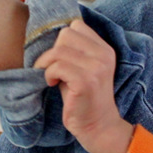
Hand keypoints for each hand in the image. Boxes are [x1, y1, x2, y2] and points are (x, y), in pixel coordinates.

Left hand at [34, 19, 133, 152]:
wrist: (97, 126)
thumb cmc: (83, 97)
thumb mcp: (82, 68)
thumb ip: (72, 51)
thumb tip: (48, 36)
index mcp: (104, 49)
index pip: (77, 26)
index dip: (62, 40)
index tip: (59, 58)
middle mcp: (104, 55)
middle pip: (66, 34)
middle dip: (53, 51)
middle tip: (52, 68)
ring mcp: (96, 68)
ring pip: (59, 51)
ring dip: (47, 64)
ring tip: (50, 77)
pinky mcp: (86, 81)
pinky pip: (57, 67)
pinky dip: (49, 74)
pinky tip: (52, 84)